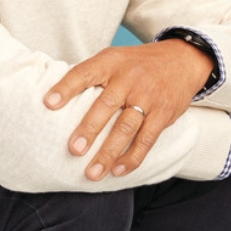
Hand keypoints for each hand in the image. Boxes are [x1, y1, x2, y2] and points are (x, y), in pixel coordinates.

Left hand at [44, 40, 214, 181]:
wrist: (181, 60)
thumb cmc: (137, 64)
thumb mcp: (113, 58)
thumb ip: (91, 76)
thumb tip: (55, 99)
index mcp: (111, 62)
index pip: (85, 73)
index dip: (65, 87)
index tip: (48, 103)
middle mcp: (129, 79)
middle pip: (106, 104)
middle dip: (90, 128)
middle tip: (74, 149)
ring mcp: (147, 97)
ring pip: (126, 127)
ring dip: (108, 152)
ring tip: (92, 172)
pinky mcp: (163, 114)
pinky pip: (147, 139)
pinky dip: (132, 157)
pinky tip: (118, 170)